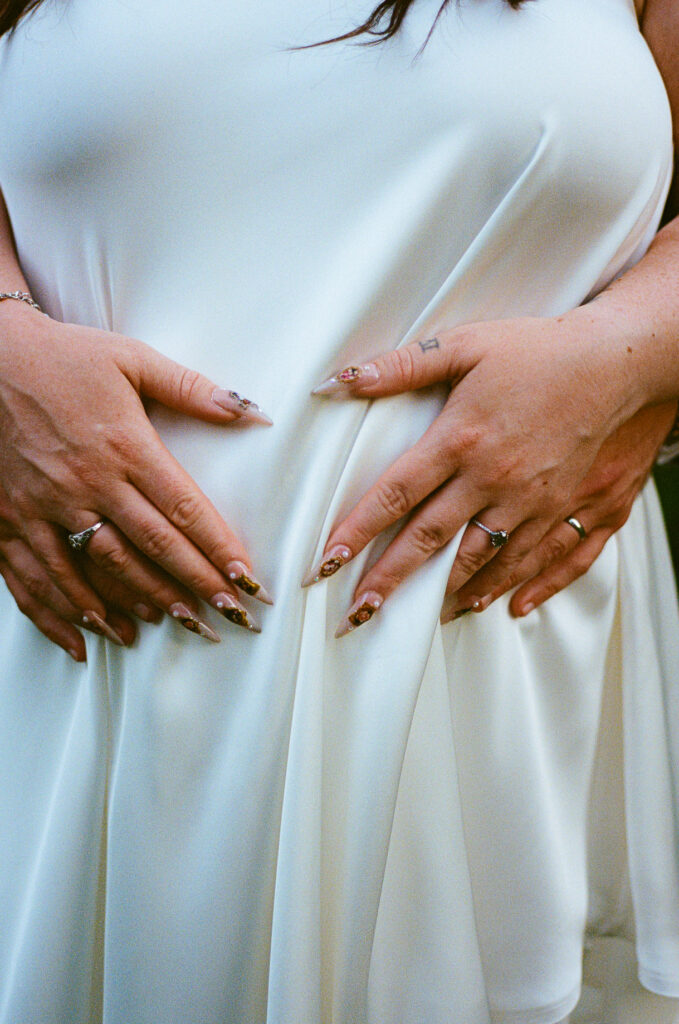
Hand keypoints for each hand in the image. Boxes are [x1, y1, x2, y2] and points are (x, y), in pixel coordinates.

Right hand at [0, 303, 272, 653]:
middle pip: (150, 549)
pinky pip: (33, 578)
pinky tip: (88, 640)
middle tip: (225, 618)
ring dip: (137, 605)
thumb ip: (191, 388)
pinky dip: (60, 614)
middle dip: (192, 587)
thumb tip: (252, 411)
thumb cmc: (64, 357)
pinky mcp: (7, 520)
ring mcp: (43, 507)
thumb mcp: (131, 360)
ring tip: (170, 627)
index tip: (245, 580)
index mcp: (124, 447)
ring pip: (97, 572)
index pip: (184, 511)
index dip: (218, 550)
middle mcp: (86, 484)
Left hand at [305, 315, 636, 634]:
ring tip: (422, 618)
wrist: (625, 358)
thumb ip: (403, 365)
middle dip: (390, 581)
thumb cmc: (543, 349)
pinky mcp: (581, 508)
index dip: (357, 532)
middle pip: (431, 541)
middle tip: (359, 613)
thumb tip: (341, 379)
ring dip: (451, 594)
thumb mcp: (468, 345)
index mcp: (462, 441)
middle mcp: (496, 480)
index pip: (395, 496)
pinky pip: (553, 561)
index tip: (326, 564)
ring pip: (486, 561)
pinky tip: (502, 607)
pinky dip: (527, 588)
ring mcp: (540, 501)